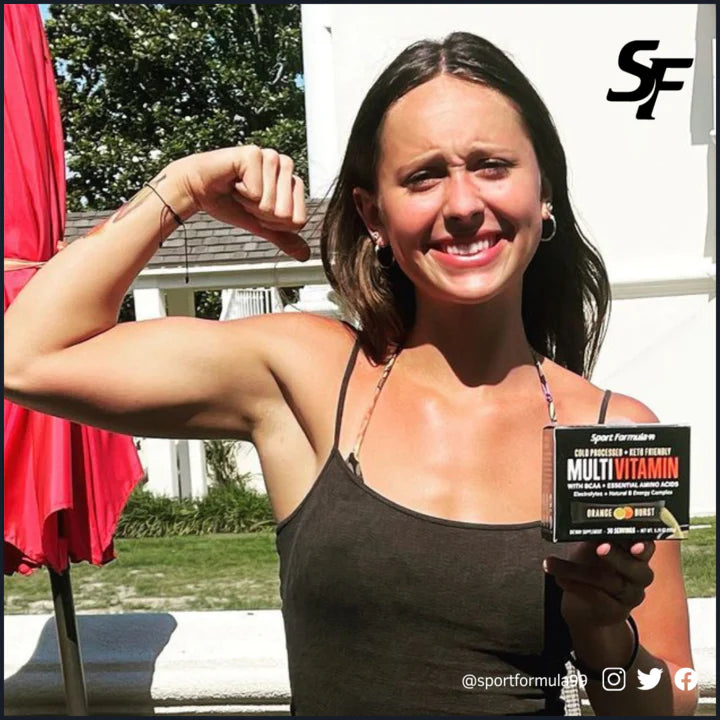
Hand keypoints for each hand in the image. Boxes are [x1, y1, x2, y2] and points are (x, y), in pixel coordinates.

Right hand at [169, 145, 309, 260]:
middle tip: (246, 199)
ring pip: (271, 204)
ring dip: (249, 204)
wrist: (199, 190)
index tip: (257, 209)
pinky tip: (233, 181)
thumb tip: (305, 255)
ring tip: (239, 190)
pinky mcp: (254, 154)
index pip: (298, 220)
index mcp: (292, 181)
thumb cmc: (230, 202)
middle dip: (261, 214)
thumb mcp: (261, 225)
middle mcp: (286, 166)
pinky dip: (241, 194)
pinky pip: (256, 192)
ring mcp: (271, 157)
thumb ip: (283, 237)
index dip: (274, 223)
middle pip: (286, 214)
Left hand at [544, 540, 654, 628]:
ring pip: (608, 581)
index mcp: (638, 553)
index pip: (647, 546)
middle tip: (599, 547)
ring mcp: (630, 596)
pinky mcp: (616, 611)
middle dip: (617, 556)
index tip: (632, 542)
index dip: (643, 545)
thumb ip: (596, 533)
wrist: (587, 604)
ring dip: (576, 570)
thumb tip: (581, 515)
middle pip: (637, 568)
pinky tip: (559, 577)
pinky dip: (574, 585)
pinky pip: (596, 597)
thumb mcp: (594, 545)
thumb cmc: (594, 565)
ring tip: (552, 562)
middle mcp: (640, 576)